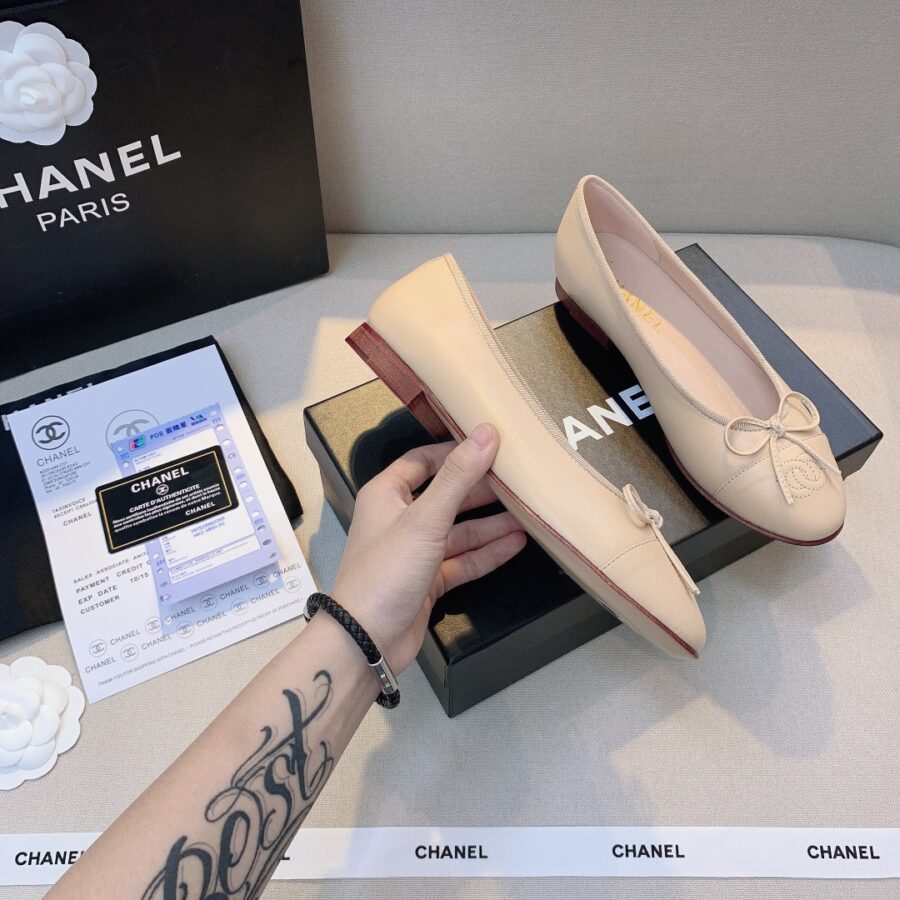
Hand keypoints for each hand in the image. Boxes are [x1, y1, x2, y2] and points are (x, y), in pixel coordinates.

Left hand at [331, 423, 526, 672]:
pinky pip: (462, 561)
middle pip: (446, 495)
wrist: (366, 640)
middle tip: (517, 479)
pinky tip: (515, 545)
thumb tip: (486, 434)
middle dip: (481, 490)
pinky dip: (487, 553)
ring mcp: (415, 552)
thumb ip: (458, 477)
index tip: (489, 444)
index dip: (455, 451)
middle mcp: (399, 519)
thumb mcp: (425, 519)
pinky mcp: (427, 580)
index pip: (423, 461)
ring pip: (459, 531)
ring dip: (491, 524)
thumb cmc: (384, 573)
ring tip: (528, 513)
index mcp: (387, 494)